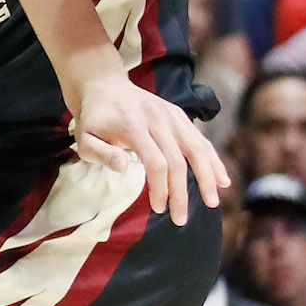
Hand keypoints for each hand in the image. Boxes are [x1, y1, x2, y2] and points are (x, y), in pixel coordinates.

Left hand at [70, 72, 228, 225]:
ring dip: (207, 177)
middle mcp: (158, 118)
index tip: (158, 209)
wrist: (104, 85)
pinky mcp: (178, 115)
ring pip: (197, 148)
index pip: (156, 162)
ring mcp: (171, 115)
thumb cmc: (93, 119)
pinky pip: (200, 139)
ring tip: (213, 202)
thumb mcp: (84, 138)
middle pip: (179, 160)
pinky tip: (222, 179)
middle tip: (181, 219)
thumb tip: (124, 167)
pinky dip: (213, 160)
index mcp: (134, 126)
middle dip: (182, 193)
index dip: (160, 188)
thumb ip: (100, 154)